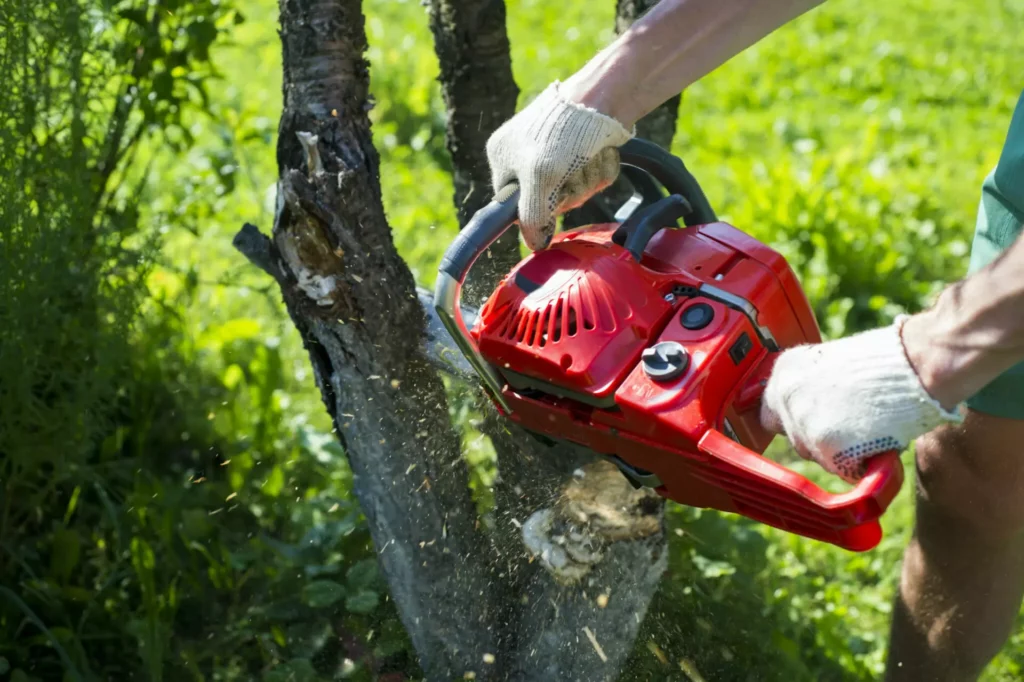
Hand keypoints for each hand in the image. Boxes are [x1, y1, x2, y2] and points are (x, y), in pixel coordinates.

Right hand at [485, 81, 633, 250]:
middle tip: (573, 172)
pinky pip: (593, 178)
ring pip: (576, 191)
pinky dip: (601, 169)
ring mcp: (558, 154)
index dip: (536, 210)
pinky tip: (601, 151)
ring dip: (588, 179)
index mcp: (504, 157)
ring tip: (588, 155)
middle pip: (550, 202)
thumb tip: (533, 244)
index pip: (514, 205)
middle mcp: (528, 156)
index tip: (550, 203)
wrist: (605, 94)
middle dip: (569, 191)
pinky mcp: (585, 151)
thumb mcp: (539, 177)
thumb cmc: (564, 131)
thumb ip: (531, 215)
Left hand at [759, 316, 964, 482]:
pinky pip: (842, 469)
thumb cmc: (886, 361)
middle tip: (854, 423)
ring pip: (817, 456)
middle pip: (794, 438)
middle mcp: (785, 395)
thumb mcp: (833, 365)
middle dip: (821, 439)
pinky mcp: (826, 447)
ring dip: (841, 451)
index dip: (794, 422)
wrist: (915, 363)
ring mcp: (803, 422)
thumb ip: (813, 388)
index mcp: (785, 370)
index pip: (769, 412)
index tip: (814, 425)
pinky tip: (877, 438)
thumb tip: (810, 413)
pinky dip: (862, 464)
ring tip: (870, 424)